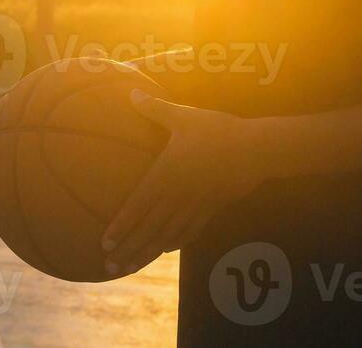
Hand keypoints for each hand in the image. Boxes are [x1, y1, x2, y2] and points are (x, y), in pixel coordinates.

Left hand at [100, 90, 264, 275]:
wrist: (256, 150)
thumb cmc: (218, 130)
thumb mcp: (184, 117)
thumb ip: (156, 109)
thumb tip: (132, 93)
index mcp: (166, 174)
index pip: (138, 206)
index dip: (121, 226)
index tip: (104, 243)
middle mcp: (178, 196)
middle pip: (149, 229)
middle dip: (128, 249)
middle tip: (109, 267)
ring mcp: (195, 205)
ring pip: (166, 236)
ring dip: (147, 253)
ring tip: (129, 267)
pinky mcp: (211, 208)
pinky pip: (189, 231)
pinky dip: (175, 242)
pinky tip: (165, 249)